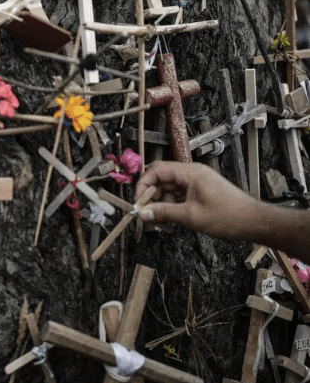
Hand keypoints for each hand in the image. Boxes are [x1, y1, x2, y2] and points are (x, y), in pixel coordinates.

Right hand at [135, 161, 262, 239]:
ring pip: (169, 189)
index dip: (143, 185)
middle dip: (152, 197)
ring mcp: (196, 182)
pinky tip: (171, 220)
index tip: (138, 203)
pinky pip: (179, 195)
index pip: (156, 170)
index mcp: (190, 172)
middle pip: (161, 180)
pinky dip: (172, 206)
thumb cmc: (228, 217)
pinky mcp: (200, 191)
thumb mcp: (191, 216)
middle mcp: (192, 173)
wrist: (255, 222)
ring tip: (161, 222)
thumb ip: (163, 213)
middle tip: (148, 216)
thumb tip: (141, 213)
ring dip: (162, 204)